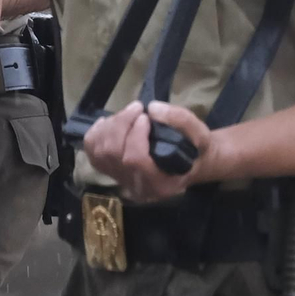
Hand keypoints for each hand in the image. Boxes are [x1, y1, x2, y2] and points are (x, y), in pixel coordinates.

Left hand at [82, 100, 228, 203]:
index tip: (145, 117)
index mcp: (160, 183)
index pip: (135, 160)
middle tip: (136, 109)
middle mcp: (136, 187)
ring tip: (128, 114)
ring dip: (110, 127)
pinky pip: (93, 154)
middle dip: (120, 125)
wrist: (190, 165)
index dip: (135, 134)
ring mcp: (121, 182)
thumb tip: (152, 108)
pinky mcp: (111, 174)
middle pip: (112, 154)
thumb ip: (181, 120)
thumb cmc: (196, 152)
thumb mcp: (201, 134)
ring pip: (100, 153)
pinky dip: (96, 135)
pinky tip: (110, 124)